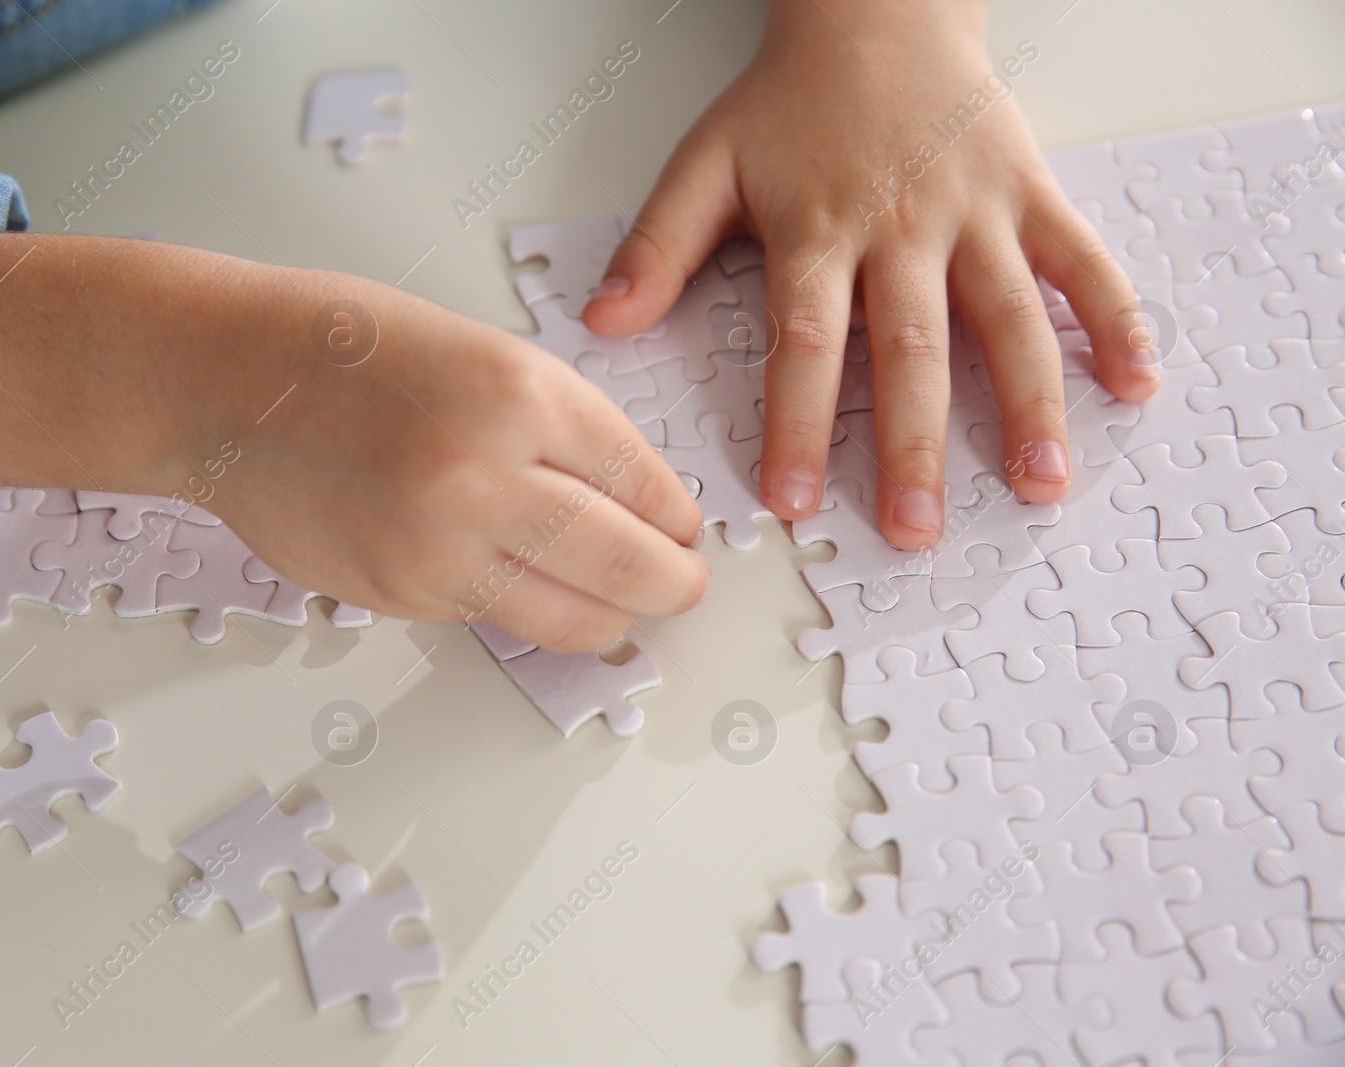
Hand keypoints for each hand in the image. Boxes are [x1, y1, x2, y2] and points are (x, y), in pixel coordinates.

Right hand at [207, 269, 707, 651]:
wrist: (223, 382)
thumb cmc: (342, 348)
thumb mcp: (482, 351)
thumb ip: (562, 426)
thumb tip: (635, 502)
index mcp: (520, 394)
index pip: (647, 484)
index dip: (678, 519)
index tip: (683, 530)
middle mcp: (486, 476)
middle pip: (634, 570)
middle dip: (672, 585)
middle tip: (677, 582)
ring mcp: (439, 548)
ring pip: (577, 621)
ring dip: (612, 616)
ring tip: (613, 597)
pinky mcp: (399, 595)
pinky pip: (497, 620)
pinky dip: (525, 608)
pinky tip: (519, 577)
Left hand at [581, 0, 1157, 550]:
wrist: (878, 12)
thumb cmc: (792, 100)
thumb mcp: (708, 162)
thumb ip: (659, 247)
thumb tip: (604, 322)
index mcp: (818, 231)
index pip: (805, 342)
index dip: (796, 423)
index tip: (793, 499)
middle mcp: (901, 230)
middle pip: (910, 350)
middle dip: (914, 447)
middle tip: (917, 529)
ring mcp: (975, 213)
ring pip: (1008, 318)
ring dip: (1030, 404)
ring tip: (1042, 482)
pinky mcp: (1030, 194)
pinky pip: (1082, 261)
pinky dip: (1115, 319)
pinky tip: (1136, 384)